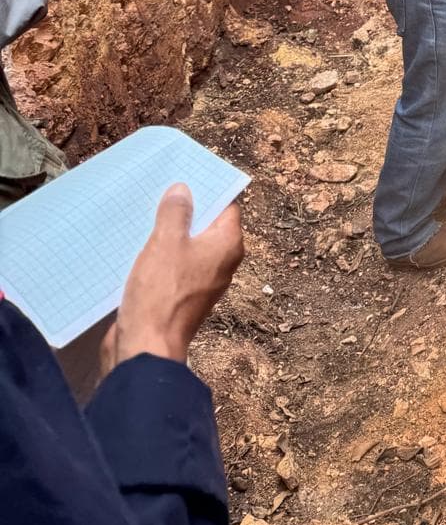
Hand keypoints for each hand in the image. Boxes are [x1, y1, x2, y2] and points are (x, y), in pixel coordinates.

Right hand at [103, 185, 243, 368]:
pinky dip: (162, 254)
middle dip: (186, 209)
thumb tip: (183, 190)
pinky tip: (139, 244)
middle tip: (162, 189)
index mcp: (227, 245)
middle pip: (206, 225)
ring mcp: (201, 282)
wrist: (147, 349)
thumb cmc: (162, 293)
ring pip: (188, 246)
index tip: (187, 175)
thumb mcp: (166, 242)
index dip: (208, 189)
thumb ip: (176, 212)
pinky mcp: (180, 297)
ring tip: (147, 211)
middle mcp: (220, 263)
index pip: (226, 205)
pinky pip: (175, 266)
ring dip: (170, 232)